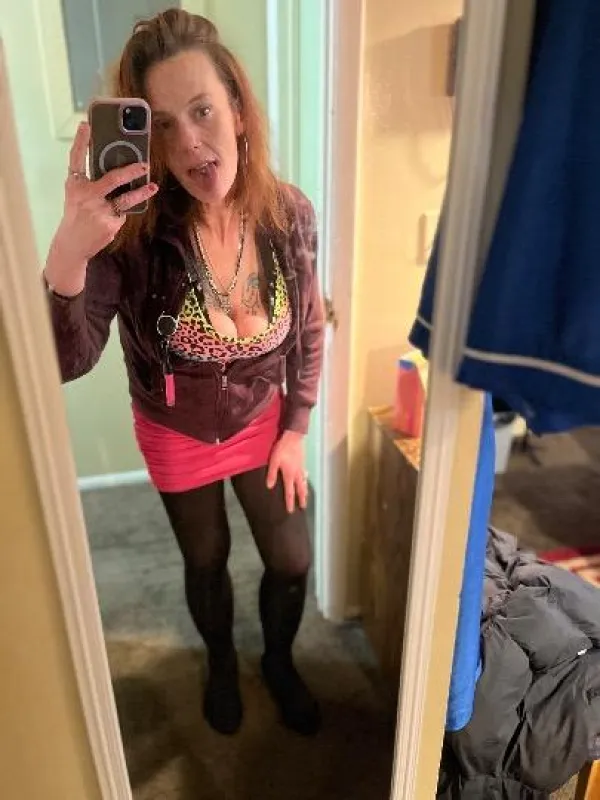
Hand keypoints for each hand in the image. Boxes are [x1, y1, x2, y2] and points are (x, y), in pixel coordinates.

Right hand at [45, 122, 157, 291]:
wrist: (73, 244)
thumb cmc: (77, 215)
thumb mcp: (77, 196)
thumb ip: (91, 183)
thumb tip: (117, 171)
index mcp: (75, 185)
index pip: (76, 159)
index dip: (81, 141)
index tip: (86, 124)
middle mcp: (86, 195)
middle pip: (112, 178)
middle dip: (131, 170)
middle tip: (144, 164)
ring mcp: (99, 211)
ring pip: (126, 199)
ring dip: (141, 192)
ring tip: (153, 187)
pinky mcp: (109, 224)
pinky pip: (123, 213)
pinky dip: (124, 211)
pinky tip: (122, 212)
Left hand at [267, 431, 307, 513]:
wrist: (293, 437)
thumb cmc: (282, 449)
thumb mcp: (273, 461)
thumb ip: (271, 474)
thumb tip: (269, 487)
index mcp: (289, 475)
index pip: (290, 492)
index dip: (290, 502)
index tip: (291, 511)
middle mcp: (297, 473)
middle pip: (300, 489)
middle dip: (302, 498)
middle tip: (304, 507)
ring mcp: (301, 468)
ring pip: (304, 482)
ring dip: (305, 490)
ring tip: (306, 496)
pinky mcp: (303, 462)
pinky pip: (305, 474)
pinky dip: (305, 479)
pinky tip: (306, 478)